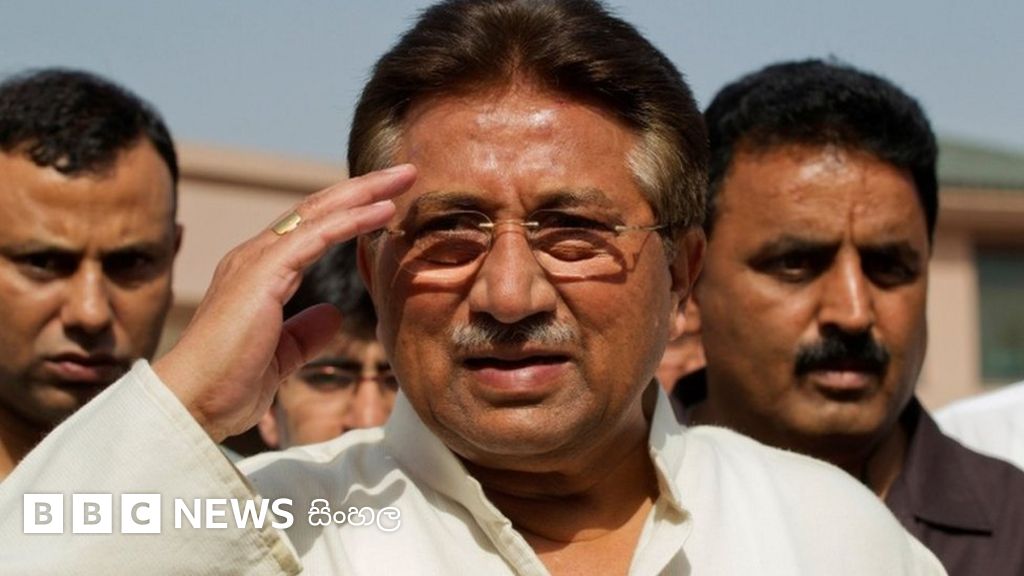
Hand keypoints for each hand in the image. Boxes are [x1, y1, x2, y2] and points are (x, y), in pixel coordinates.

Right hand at [153, 165, 416, 441]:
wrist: (192, 403)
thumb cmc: (228, 383)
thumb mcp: (281, 356)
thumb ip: (304, 333)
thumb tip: (333, 315)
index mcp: (258, 275)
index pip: (310, 229)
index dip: (348, 211)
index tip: (388, 202)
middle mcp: (254, 258)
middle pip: (317, 209)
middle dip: (362, 188)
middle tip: (403, 172)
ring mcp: (256, 261)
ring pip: (318, 213)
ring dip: (364, 192)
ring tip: (403, 176)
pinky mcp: (263, 273)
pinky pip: (316, 236)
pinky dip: (352, 220)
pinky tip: (383, 210)